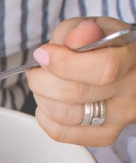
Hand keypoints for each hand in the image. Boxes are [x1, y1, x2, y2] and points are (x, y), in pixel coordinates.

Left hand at [27, 17, 135, 145]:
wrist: (119, 69)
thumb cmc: (102, 46)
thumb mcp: (93, 27)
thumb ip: (80, 31)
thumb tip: (76, 39)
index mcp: (134, 58)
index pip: (103, 68)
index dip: (64, 63)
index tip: (43, 54)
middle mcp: (133, 90)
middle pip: (77, 94)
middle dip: (43, 81)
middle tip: (36, 72)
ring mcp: (121, 116)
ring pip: (66, 116)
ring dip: (42, 99)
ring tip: (41, 86)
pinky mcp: (106, 135)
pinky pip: (62, 133)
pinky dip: (44, 117)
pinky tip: (47, 102)